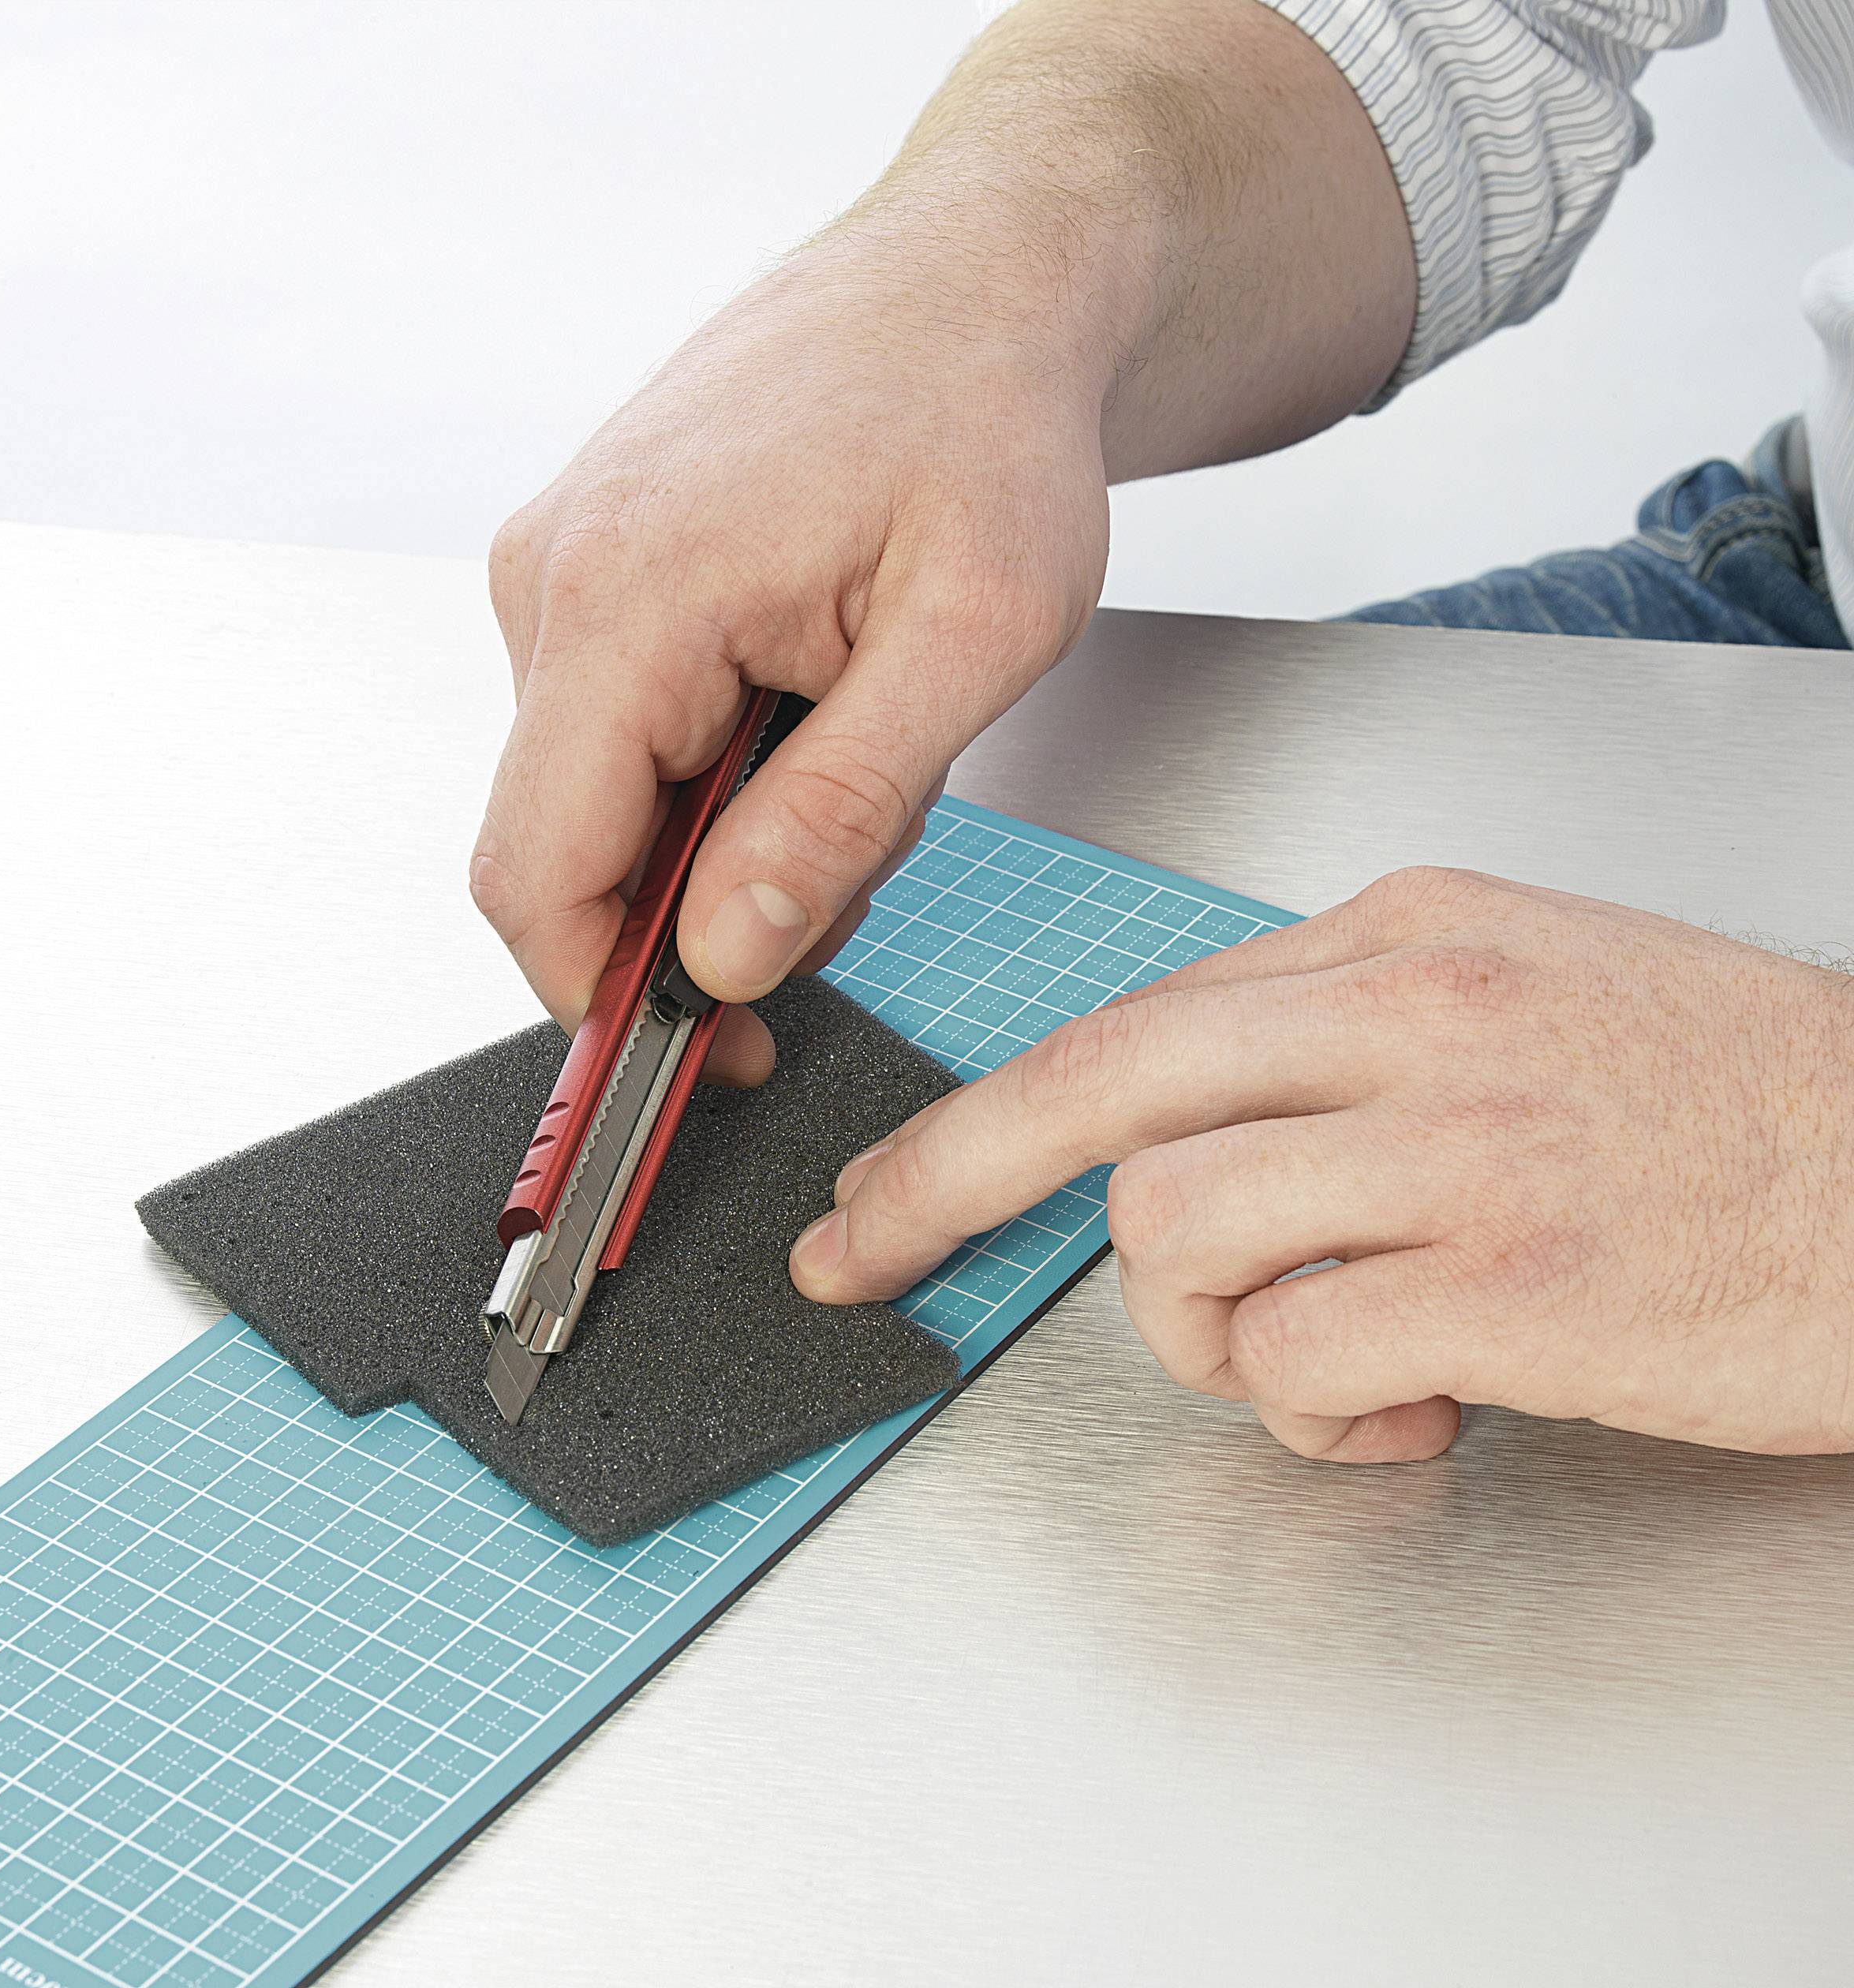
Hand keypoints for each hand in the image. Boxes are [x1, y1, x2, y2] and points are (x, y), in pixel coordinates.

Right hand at [469, 230, 1111, 1082]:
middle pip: (570, 847)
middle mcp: (555, 578)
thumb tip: (725, 954)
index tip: (709, 1060)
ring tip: (864, 738)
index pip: (536, 873)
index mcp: (625, 596)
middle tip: (865, 853)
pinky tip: (819, 701)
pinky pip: (625, 730)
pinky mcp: (594, 570)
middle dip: (711, 905)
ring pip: (609, 796)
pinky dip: (723, 765)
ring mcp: (562, 568)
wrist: (977, 277)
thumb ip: (840, 810)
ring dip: (736, 829)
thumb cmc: (990, 418)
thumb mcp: (970, 637)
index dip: (606, 1003)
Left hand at [791, 867, 1853, 1461]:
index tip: (897, 1187)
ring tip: (1315, 1356)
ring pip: (1178, 1235)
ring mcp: (1462, 1141)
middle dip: (946, 1180)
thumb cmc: (1725, 1100)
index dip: (987, 1113)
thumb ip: (1338, 1048)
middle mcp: (1413, 1014)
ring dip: (1206, 1334)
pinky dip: (1321, 1411)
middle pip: (1099, 1086)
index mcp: (1402, 932)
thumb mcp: (1519, 995)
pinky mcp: (1514, 1275)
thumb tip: (1181, 1141)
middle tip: (865, 1255)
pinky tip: (1414, 1403)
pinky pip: (1302, 1358)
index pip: (1133, 1018)